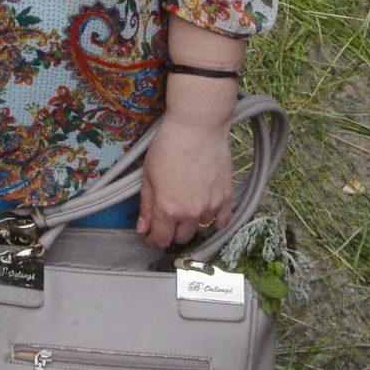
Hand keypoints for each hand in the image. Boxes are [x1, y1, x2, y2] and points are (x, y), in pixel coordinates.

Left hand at [136, 117, 235, 250]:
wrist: (197, 128)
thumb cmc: (168, 146)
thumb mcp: (148, 175)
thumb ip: (146, 206)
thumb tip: (143, 229)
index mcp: (167, 209)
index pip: (161, 238)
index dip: (154, 241)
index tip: (152, 238)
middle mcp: (190, 213)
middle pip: (181, 237)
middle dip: (172, 232)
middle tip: (168, 221)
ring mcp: (210, 207)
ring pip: (200, 230)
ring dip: (192, 225)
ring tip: (186, 211)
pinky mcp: (226, 198)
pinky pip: (222, 222)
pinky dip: (214, 223)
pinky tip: (207, 214)